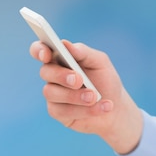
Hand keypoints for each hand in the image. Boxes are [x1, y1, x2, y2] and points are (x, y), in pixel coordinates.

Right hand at [30, 40, 142, 154]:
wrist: (116, 110)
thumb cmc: (105, 81)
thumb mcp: (100, 63)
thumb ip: (83, 52)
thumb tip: (64, 43)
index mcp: (59, 58)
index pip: (39, 50)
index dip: (38, 50)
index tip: (46, 54)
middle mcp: (53, 75)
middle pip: (45, 72)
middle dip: (61, 76)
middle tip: (79, 80)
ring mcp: (53, 94)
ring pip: (51, 93)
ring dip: (75, 96)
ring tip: (95, 97)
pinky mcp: (57, 112)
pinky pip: (61, 111)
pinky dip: (84, 110)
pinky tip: (101, 107)